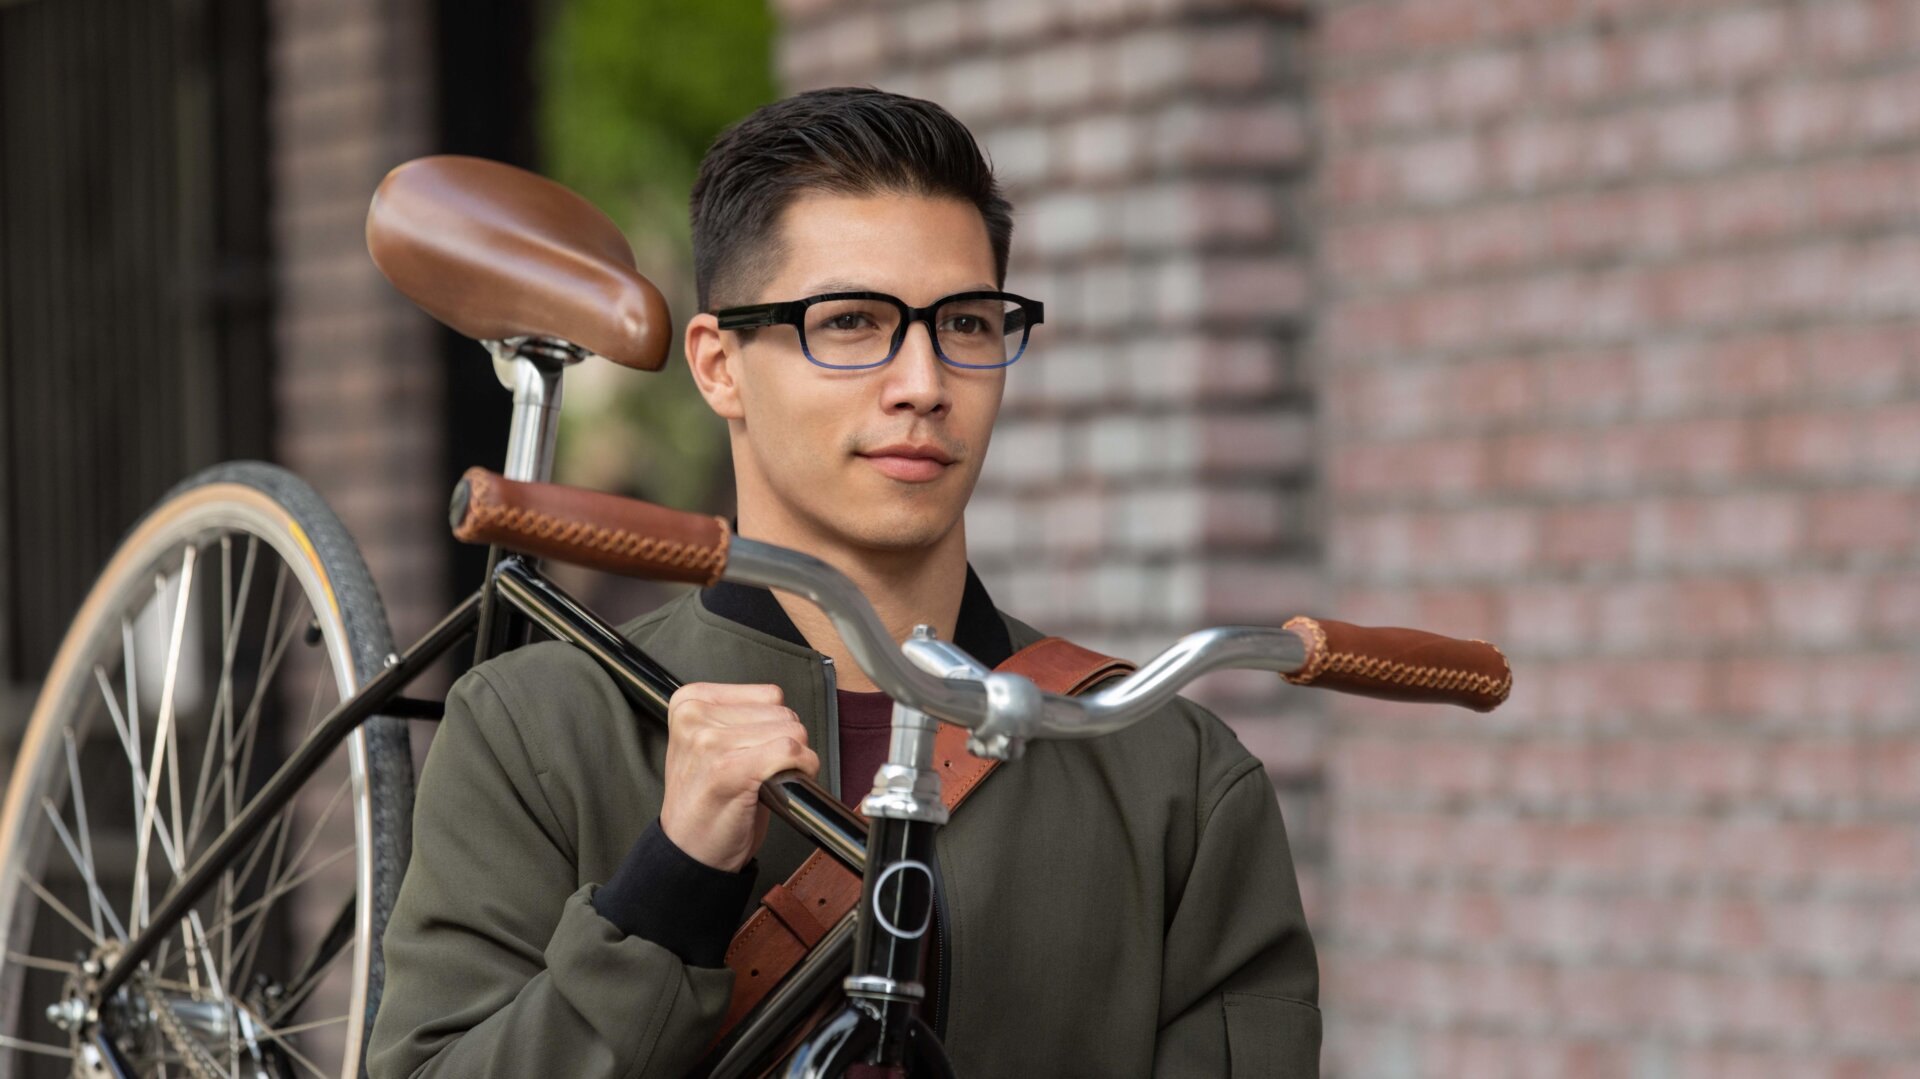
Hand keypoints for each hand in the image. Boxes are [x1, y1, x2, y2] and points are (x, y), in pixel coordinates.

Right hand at [658, 682, 817, 872]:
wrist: (690, 852)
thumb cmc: (706, 801)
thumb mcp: (709, 744)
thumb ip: (739, 717)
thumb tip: (785, 713)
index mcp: (689, 702)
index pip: (767, 695)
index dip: (775, 726)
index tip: (759, 750)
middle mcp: (696, 717)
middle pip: (782, 712)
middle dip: (785, 742)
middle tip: (762, 771)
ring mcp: (710, 742)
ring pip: (791, 731)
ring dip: (794, 759)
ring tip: (766, 780)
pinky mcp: (728, 769)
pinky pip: (790, 752)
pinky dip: (802, 769)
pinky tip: (782, 785)